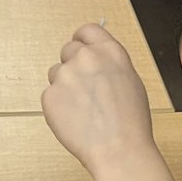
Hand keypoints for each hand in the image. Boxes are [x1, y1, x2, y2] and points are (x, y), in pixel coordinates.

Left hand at [42, 24, 154, 174]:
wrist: (118, 149)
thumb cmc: (130, 123)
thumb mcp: (130, 82)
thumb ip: (110, 64)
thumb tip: (96, 58)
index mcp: (110, 51)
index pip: (87, 30)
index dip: (83, 41)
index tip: (81, 49)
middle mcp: (86, 57)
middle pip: (68, 50)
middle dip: (73, 66)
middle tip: (85, 90)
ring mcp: (65, 75)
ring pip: (56, 74)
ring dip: (65, 87)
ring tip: (84, 111)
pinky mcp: (50, 95)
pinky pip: (50, 96)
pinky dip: (59, 107)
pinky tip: (76, 121)